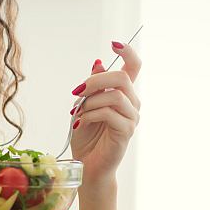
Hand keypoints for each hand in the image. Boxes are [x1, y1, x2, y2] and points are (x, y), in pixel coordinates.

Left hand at [69, 40, 141, 188]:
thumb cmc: (87, 137)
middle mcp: (132, 104)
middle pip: (122, 78)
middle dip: (96, 80)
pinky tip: (79, 123)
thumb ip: (92, 86)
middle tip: (76, 92)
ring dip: (90, 102)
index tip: (114, 43)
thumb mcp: (84, 106)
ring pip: (114, 96)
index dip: (127, 52)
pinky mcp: (126, 132)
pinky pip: (109, 114)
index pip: (134, 67)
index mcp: (123, 94)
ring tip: (76, 114)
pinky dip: (89, 115)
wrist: (87, 166)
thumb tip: (97, 62)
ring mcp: (131, 119)